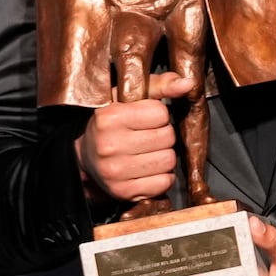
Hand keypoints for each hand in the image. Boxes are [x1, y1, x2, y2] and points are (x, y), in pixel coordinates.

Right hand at [75, 72, 191, 204]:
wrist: (87, 156)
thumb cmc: (113, 123)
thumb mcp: (128, 97)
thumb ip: (160, 85)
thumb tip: (188, 83)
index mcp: (110, 117)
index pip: (161, 113)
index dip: (158, 115)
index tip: (146, 119)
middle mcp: (110, 145)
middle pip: (167, 138)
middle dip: (164, 135)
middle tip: (148, 136)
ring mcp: (115, 171)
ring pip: (168, 161)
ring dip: (164, 155)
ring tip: (148, 151)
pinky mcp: (123, 192)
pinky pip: (164, 183)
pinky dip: (161, 176)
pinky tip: (148, 169)